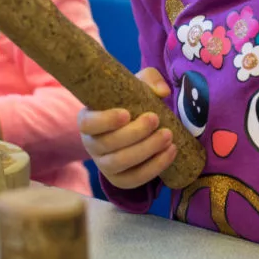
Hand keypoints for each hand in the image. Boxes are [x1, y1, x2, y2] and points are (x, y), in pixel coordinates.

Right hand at [78, 68, 176, 189]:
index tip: (126, 113)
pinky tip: (170, 152)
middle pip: (107, 144)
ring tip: (167, 136)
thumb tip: (162, 90)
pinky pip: (134, 179)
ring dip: (146, 150)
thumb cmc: (131, 102)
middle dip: (134, 133)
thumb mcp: (137, 85)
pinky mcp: (120, 179)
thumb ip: (150, 79)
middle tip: (155, 119)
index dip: (105, 121)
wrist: (138, 124)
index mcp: (88, 120)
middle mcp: (91, 145)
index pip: (88, 124)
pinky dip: (154, 167)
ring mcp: (104, 165)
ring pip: (120, 163)